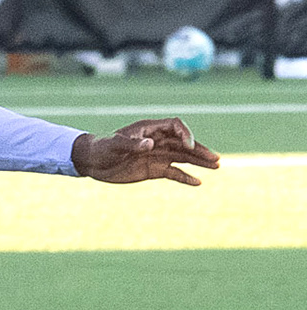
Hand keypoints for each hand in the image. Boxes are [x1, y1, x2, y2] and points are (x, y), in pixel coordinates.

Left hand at [73, 118, 219, 185]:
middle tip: (215, 158)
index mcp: (149, 129)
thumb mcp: (114, 145)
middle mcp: (157, 140)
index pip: (175, 126)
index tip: (188, 146)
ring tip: (217, 166)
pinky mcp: (154, 169)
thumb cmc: (101, 148)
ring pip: (183, 157)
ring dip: (199, 161)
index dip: (185, 134)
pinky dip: (185, 177)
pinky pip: (174, 172)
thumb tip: (150, 144)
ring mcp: (157, 155)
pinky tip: (198, 182)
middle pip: (184, 143)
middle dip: (200, 150)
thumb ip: (132, 144)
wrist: (91, 162)